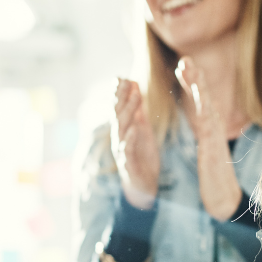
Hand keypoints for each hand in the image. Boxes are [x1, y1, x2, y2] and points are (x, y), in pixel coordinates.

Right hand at [113, 78, 160, 209]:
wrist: (143, 185)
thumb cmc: (141, 155)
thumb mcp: (142, 129)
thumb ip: (138, 110)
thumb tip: (134, 86)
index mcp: (123, 129)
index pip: (119, 107)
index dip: (120, 93)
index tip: (123, 77)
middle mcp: (120, 138)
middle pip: (118, 115)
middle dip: (122, 98)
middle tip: (128, 81)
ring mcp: (122, 151)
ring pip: (122, 129)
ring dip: (128, 112)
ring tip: (135, 98)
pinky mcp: (129, 164)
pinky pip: (128, 150)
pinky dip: (130, 139)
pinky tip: (134, 128)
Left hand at [177, 58, 244, 220]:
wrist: (222, 196)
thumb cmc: (212, 174)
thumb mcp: (205, 148)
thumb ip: (203, 132)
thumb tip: (202, 120)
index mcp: (208, 127)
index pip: (199, 100)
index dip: (192, 81)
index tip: (183, 63)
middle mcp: (213, 128)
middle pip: (204, 97)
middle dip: (195, 76)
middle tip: (185, 58)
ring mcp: (215, 136)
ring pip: (206, 105)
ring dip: (198, 86)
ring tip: (189, 68)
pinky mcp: (214, 146)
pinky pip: (208, 124)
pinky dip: (203, 108)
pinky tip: (198, 96)